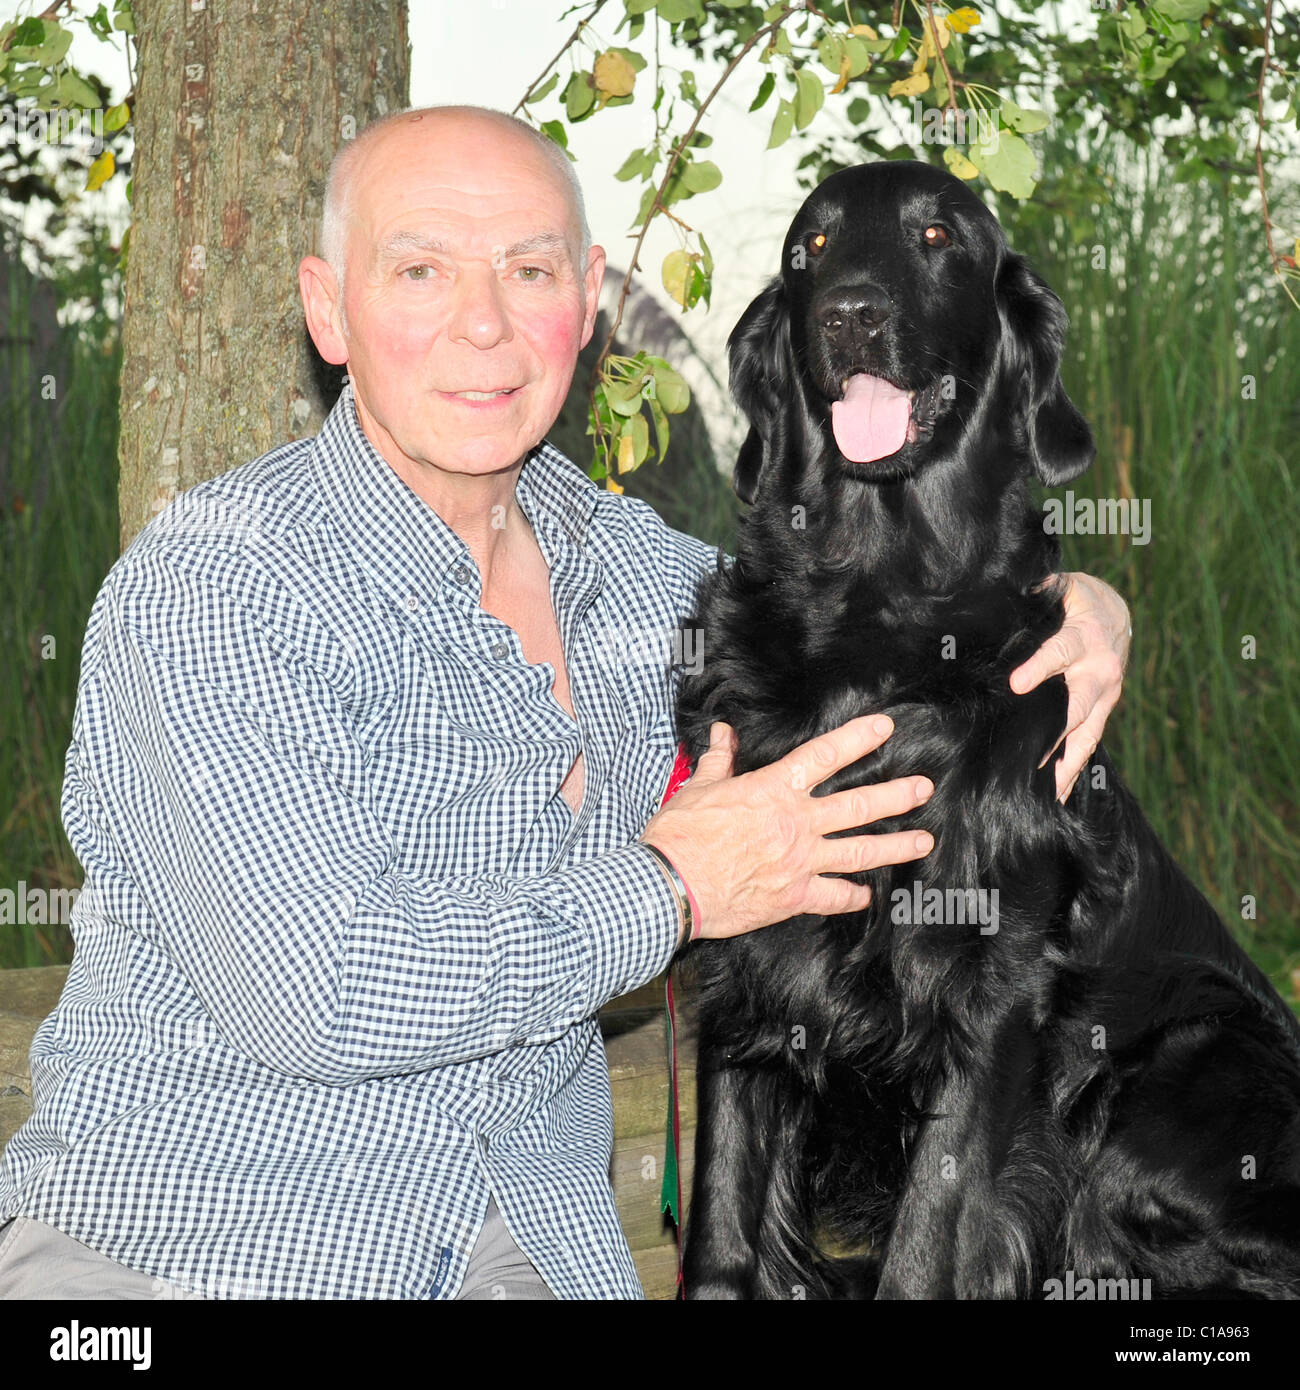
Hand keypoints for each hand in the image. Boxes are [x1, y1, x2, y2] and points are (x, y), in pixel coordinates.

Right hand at [641, 716, 934, 940]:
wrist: (672, 884)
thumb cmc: (680, 834)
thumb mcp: (698, 787)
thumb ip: (719, 760)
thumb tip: (722, 733)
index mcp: (773, 790)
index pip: (824, 755)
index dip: (858, 738)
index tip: (886, 728)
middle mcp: (796, 823)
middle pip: (857, 804)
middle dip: (895, 794)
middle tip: (923, 787)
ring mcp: (800, 862)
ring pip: (859, 851)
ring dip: (895, 845)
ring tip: (923, 841)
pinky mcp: (793, 897)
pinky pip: (834, 897)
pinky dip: (854, 897)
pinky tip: (869, 895)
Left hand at [1009, 571, 1130, 802]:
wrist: (1114, 613)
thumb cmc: (1074, 600)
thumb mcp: (1060, 589)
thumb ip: (1034, 595)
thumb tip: (1001, 593)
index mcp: (1084, 637)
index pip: (1060, 652)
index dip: (1038, 668)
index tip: (1016, 684)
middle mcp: (1099, 671)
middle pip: (1076, 705)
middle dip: (1052, 731)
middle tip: (1027, 756)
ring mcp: (1104, 697)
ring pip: (1084, 734)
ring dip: (1062, 764)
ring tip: (1041, 793)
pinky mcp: (1102, 713)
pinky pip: (1088, 746)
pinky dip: (1071, 771)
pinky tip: (1053, 797)